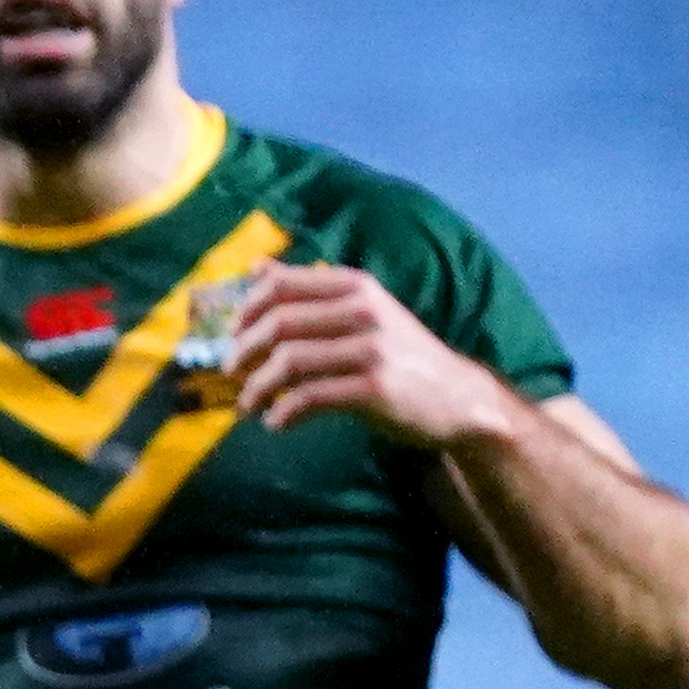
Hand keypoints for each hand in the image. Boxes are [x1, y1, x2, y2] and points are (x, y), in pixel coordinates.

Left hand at [220, 265, 525, 448]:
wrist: (457, 397)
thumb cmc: (398, 354)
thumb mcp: (361, 310)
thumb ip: (309, 291)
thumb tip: (255, 265)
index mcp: (356, 287)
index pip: (281, 286)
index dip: (246, 311)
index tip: (233, 334)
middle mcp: (364, 311)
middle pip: (278, 325)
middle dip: (243, 352)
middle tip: (232, 374)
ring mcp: (371, 349)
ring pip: (288, 362)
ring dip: (256, 388)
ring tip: (248, 406)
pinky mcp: (375, 388)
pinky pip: (309, 398)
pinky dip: (283, 413)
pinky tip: (276, 423)